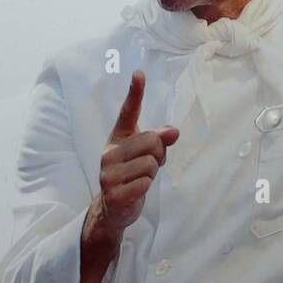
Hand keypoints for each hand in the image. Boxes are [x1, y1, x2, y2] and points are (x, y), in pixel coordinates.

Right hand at [88, 71, 179, 240]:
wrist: (115, 208)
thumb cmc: (133, 174)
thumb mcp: (147, 154)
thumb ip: (161, 139)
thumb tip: (174, 131)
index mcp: (118, 138)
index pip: (127, 112)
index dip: (134, 92)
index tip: (139, 73)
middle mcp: (109, 152)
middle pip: (152, 141)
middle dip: (159, 154)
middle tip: (150, 164)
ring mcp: (108, 173)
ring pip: (151, 162)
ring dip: (153, 173)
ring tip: (141, 178)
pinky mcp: (113, 192)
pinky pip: (146, 182)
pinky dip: (147, 187)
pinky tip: (136, 190)